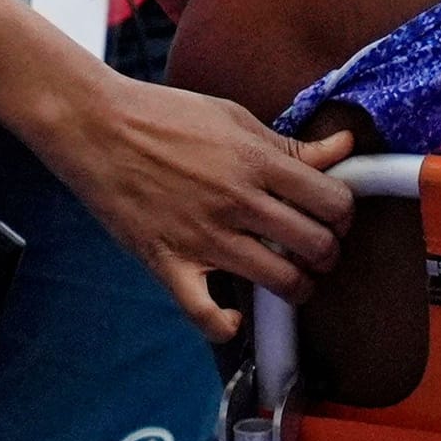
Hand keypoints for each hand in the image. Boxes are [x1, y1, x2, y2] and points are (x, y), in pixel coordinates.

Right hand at [40, 77, 356, 340]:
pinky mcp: (167, 263)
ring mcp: (203, 237)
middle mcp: (238, 203)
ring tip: (292, 279)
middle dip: (328, 252)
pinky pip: (205, 314)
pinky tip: (234, 316)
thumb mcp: (236, 118)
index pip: (333, 201)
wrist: (95, 126)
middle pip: (316, 245)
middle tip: (318, 250)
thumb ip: (291, 144)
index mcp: (258, 162)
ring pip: (278, 281)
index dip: (344, 212)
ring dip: (297, 287)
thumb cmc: (166, 115)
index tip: (334, 215)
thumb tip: (345, 146)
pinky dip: (226, 324)